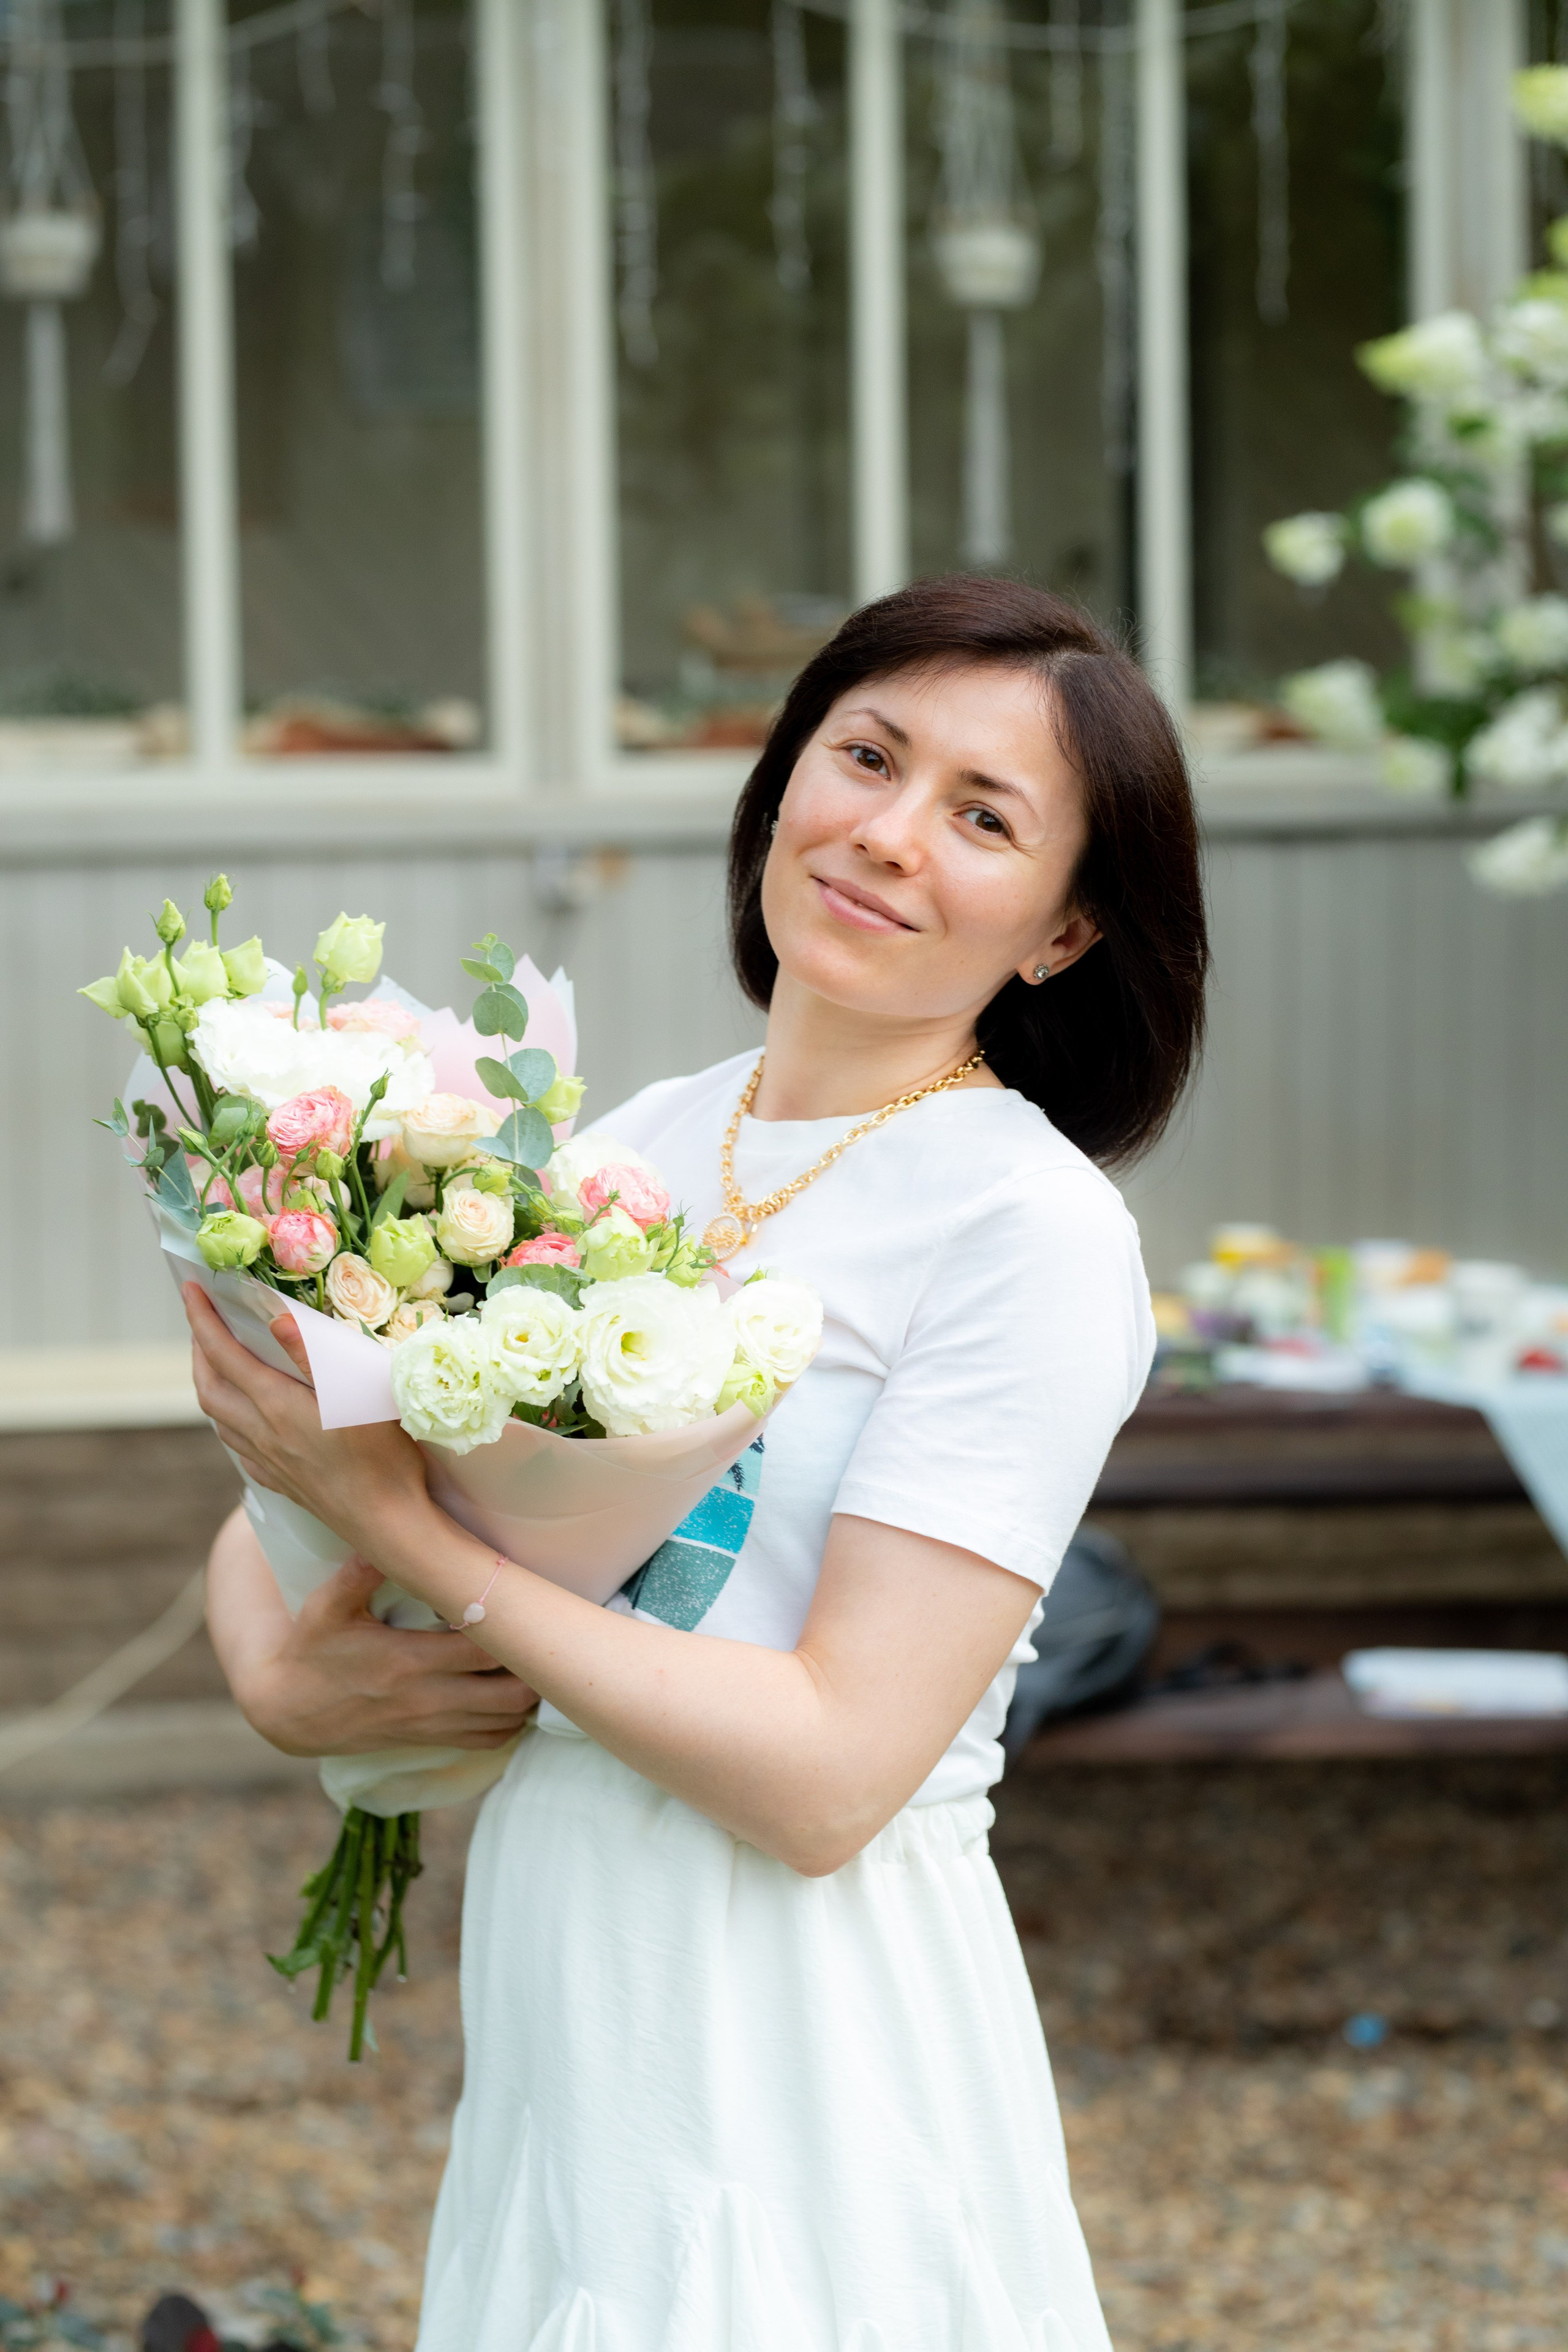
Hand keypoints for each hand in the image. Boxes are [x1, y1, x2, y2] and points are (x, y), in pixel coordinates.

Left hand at [183, 1282, 426, 1552]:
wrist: (388, 1523)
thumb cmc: (382, 1456)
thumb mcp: (355, 1395)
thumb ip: (313, 1356)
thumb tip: (275, 1319)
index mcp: (276, 1406)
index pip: (224, 1354)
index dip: (202, 1320)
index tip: (189, 1289)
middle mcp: (262, 1434)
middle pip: (210, 1388)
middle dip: (198, 1351)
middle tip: (202, 1323)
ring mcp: (270, 1462)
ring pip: (220, 1420)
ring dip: (209, 1385)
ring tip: (217, 1365)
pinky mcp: (283, 1483)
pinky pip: (240, 1448)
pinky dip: (230, 1424)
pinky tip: (244, 1422)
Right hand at [207, 1508, 538, 1755]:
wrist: (287, 1713)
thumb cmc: (311, 1651)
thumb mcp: (324, 1608)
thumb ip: (356, 1574)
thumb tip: (383, 1535)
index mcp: (407, 1660)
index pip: (483, 1647)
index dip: (512, 1627)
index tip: (527, 1601)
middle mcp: (426, 1698)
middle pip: (509, 1692)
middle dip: (535, 1666)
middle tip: (544, 1631)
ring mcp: (431, 1724)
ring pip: (505, 1721)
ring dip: (528, 1696)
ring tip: (536, 1659)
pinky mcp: (429, 1740)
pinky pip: (487, 1742)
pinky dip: (509, 1723)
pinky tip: (513, 1695)